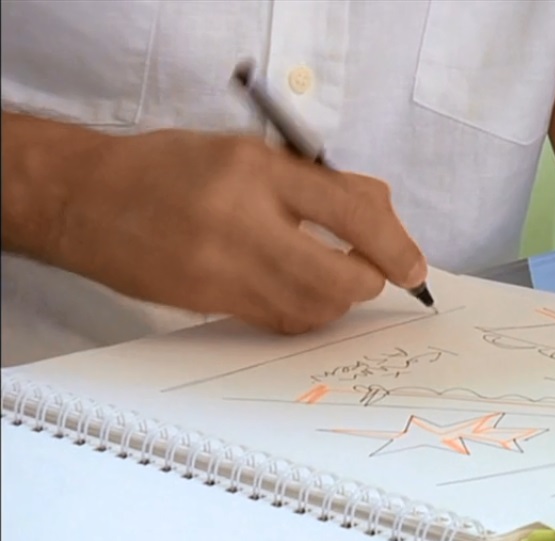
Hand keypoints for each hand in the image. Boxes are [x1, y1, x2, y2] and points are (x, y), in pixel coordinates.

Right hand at [46, 129, 426, 333]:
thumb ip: (318, 180)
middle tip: (376, 273)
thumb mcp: (248, 150)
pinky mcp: (212, 301)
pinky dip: (308, 315)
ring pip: (316, 308)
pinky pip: (283, 322)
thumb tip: (383, 212)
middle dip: (372, 281)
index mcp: (257, 170)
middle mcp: (242, 221)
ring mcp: (225, 268)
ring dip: (341, 301)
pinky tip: (304, 297)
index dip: (394, 243)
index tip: (412, 265)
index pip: (352, 211)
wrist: (88, 199)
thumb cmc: (171, 168)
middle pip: (342, 276)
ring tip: (336, 280)